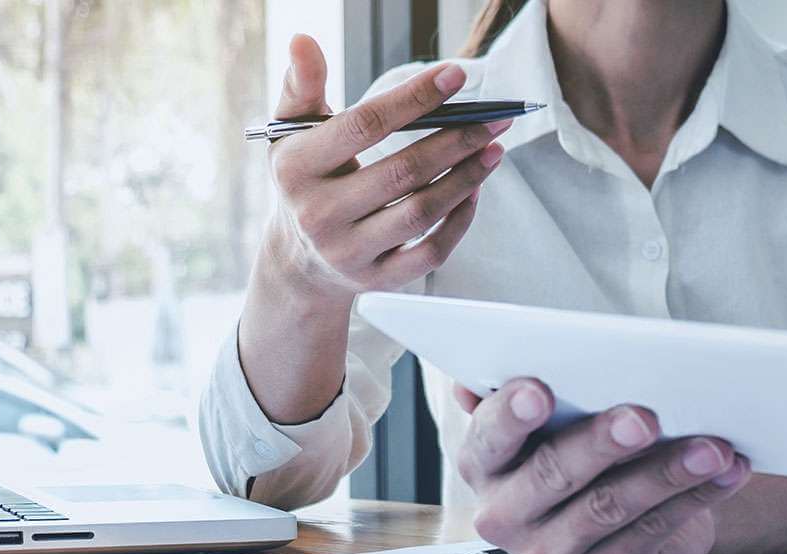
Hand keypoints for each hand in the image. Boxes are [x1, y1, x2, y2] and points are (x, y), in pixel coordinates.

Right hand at [256, 34, 506, 307]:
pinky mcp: (377, 279)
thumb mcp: (292, 133)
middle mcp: (319, 215)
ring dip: (466, 178)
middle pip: (403, 172)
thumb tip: (304, 40)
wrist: (296, 260)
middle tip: (494, 119)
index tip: (456, 75)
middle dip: (456, 141)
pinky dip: (459, 221)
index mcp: (296, 169)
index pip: (364, 127)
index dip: (414, 99)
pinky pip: (430, 252)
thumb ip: (302, 85)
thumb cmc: (305, 180)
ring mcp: (349, 252)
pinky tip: (476, 191)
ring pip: (421, 213)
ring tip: (493, 149)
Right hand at [453, 380, 753, 553]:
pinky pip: (653, 531)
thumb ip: (525, 398)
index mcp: (485, 463)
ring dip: (668, 472)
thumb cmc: (581, 452)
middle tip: (644, 418)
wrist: (619, 520)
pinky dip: (696, 497)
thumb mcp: (550, 424)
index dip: (512, 414)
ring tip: (714, 447)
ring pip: (611, 506)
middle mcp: (506, 514)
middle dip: (603, 443)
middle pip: (554, 474)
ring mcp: (552, 553)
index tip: (540, 391)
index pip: (490, 437)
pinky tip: (727, 473)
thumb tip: (480, 381)